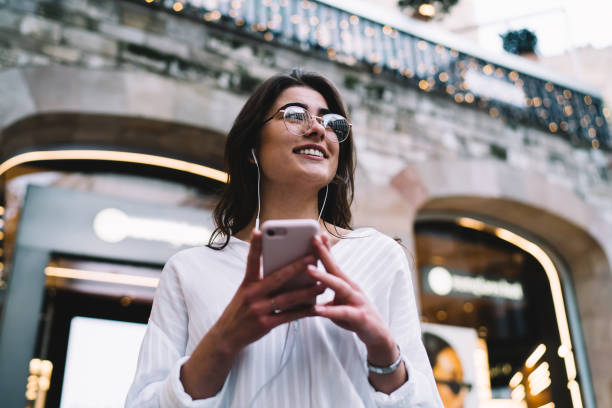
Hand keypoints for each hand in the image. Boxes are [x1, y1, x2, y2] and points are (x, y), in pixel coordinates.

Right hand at [209, 230, 324, 355]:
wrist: (226, 337)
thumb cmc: (240, 311)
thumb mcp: (244, 293)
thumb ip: (260, 282)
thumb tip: (285, 271)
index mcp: (247, 283)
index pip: (251, 261)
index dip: (255, 246)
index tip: (259, 231)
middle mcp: (252, 295)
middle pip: (277, 277)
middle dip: (296, 266)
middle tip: (312, 256)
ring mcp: (258, 310)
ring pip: (287, 298)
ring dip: (307, 291)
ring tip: (322, 284)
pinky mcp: (265, 324)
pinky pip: (288, 316)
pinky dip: (303, 312)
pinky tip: (315, 308)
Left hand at [307, 234, 394, 351]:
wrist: (378, 335)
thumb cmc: (355, 316)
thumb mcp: (337, 305)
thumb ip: (323, 297)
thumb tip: (303, 293)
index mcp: (345, 284)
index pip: (333, 264)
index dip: (325, 249)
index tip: (316, 235)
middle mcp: (352, 289)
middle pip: (336, 269)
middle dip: (324, 254)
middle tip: (313, 241)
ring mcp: (357, 301)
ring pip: (340, 287)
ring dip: (324, 277)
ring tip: (309, 270)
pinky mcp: (360, 317)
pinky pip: (343, 313)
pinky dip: (330, 311)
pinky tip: (317, 309)